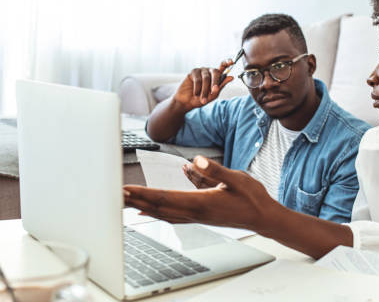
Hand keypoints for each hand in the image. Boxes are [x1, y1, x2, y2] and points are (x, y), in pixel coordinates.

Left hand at [123, 156, 278, 230]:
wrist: (264, 217)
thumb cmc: (252, 197)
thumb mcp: (236, 178)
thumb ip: (214, 169)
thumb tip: (193, 160)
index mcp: (201, 202)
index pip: (165, 197)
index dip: (143, 193)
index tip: (126, 189)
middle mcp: (195, 212)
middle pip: (158, 207)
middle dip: (135, 200)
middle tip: (114, 195)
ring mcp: (196, 216)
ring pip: (162, 213)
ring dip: (142, 206)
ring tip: (124, 202)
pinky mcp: (199, 216)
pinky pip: (171, 215)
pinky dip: (156, 212)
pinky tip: (146, 210)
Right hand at [173, 60, 233, 110]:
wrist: (187, 103)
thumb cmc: (201, 99)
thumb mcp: (213, 94)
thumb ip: (221, 85)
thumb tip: (231, 77)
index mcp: (216, 76)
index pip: (223, 67)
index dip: (227, 63)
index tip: (231, 62)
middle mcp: (209, 71)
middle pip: (215, 72)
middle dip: (215, 82)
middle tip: (214, 91)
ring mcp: (201, 71)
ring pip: (206, 78)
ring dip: (204, 90)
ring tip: (202, 99)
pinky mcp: (193, 72)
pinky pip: (198, 79)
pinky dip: (197, 88)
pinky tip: (195, 93)